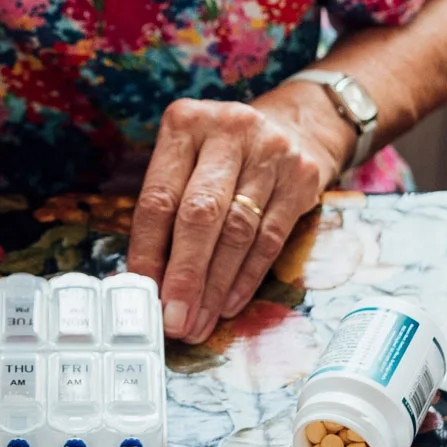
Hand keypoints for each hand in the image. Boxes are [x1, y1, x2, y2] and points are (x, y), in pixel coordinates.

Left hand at [128, 96, 347, 342]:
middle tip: (174, 320)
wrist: (294, 125)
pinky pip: (271, 239)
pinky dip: (246, 278)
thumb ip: (166, 210)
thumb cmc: (221, 155)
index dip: (148, 251)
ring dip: (215, 286)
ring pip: (238, 232)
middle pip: (201, 214)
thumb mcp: (187, 160)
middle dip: (185, 275)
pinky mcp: (302, 177)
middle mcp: (228, 131)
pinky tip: (229, 304)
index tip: (143, 293)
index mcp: (185, 124)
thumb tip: (147, 280)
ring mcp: (271, 152)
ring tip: (198, 322)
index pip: (159, 198)